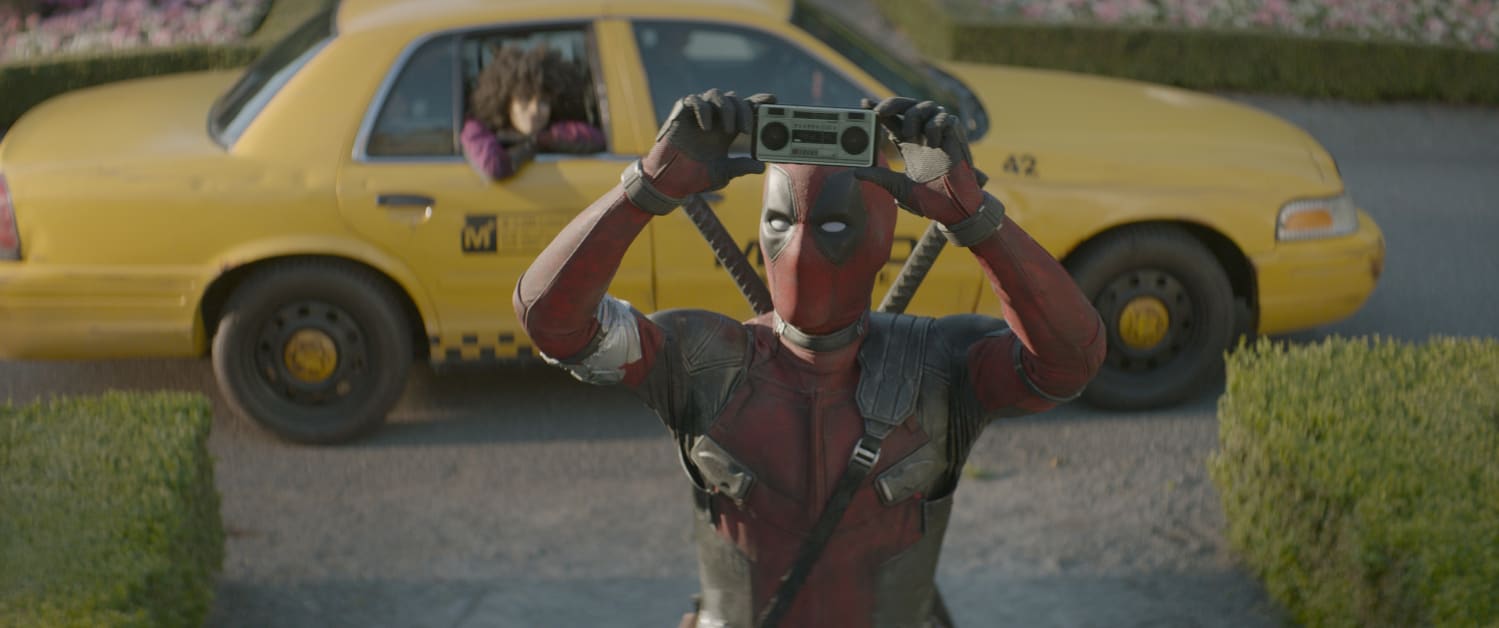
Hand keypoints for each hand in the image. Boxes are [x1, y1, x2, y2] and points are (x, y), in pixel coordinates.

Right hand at [641, 89, 776, 197]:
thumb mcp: (722, 173)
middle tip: (746, 130)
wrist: (668, 181)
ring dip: (727, 109)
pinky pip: (695, 100)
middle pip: (734, 99)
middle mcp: (714, 119)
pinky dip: (703, 110)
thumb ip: (740, 167)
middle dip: (745, 111)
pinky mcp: (681, 113)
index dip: (758, 103)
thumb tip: (760, 167)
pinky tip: (706, 127)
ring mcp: (697, 114)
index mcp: (726, 130)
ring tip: (728, 130)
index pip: (745, 110)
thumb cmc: (694, 177)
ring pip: (717, 95)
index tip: (773, 100)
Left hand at [851, 97, 987, 225]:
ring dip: (913, 116)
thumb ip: (878, 177)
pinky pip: (945, 118)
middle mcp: (922, 135)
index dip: (879, 109)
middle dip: (892, 104)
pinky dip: (936, 126)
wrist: (952, 208)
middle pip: (907, 106)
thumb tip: (855, 172)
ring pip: (925, 106)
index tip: (864, 103)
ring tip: (909, 135)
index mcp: (908, 144)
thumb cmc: (929, 198)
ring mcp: (938, 135)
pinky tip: (935, 143)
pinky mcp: (954, 137)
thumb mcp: (897, 187)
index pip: (891, 120)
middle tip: (878, 111)